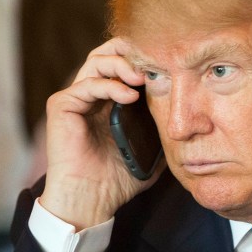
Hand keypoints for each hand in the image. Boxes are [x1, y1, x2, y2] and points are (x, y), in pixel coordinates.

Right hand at [39, 37, 164, 229]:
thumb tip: (190, 122)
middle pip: (107, 54)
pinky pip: (87, 84)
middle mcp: (90, 95)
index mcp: (109, 102)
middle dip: (130, 51)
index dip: (143, 60)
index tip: (168, 64)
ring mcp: (75, 99)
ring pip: (96, 62)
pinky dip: (110, 85)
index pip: (123, 65)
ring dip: (122, 64)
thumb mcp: (149, 151)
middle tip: (153, 60)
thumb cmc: (117, 180)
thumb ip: (161, 131)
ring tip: (142, 77)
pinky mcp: (62, 106)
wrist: (91, 200)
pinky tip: (130, 95)